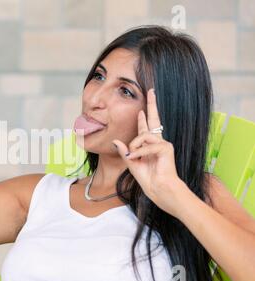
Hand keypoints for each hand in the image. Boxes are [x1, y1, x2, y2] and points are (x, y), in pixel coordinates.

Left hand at [113, 89, 184, 213]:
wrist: (159, 189)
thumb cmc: (148, 179)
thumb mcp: (132, 163)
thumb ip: (125, 151)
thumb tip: (115, 141)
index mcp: (149, 145)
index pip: (146, 127)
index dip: (144, 116)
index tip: (141, 108)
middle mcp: (157, 141)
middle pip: (154, 119)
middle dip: (152, 104)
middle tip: (151, 90)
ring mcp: (163, 144)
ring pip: (143, 135)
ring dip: (134, 146)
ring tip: (133, 156)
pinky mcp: (166, 147)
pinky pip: (147, 145)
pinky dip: (139, 152)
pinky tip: (136, 158)